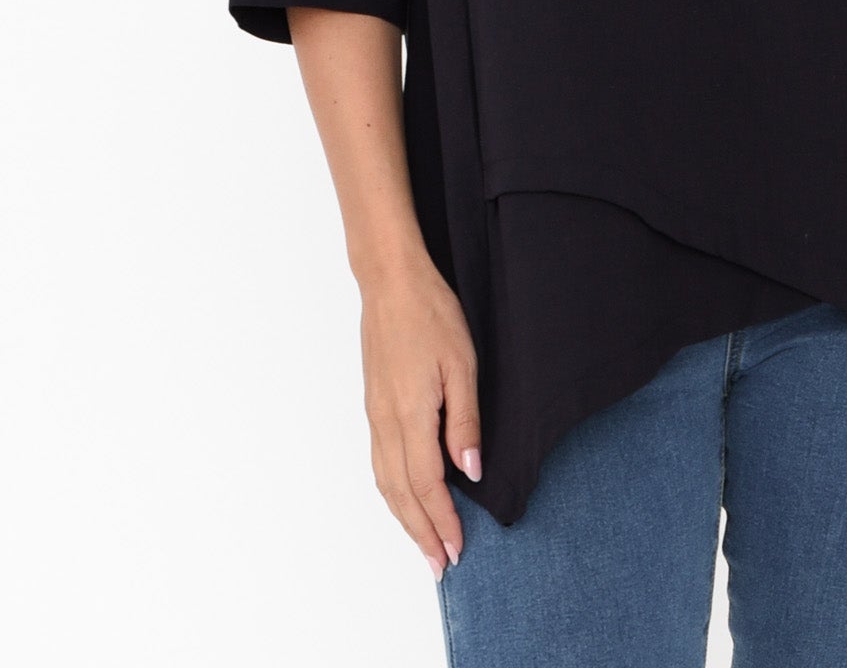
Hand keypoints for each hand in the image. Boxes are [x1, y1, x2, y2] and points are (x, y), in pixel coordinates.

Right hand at [359, 255, 482, 575]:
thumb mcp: (462, 364)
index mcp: (410, 416)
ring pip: (385, 483)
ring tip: (424, 543)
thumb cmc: (431, 314)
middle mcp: (385, 423)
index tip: (457, 551)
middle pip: (400, 495)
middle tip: (441, 566)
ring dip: (404, 518)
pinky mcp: (373, 405)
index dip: (442, 522)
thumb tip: (471, 472)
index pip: (426, 486)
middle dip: (421, 533)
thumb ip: (465, 422)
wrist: (390, 282)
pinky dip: (393, 492)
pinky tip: (405, 498)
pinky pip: (380, 462)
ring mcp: (375, 415)